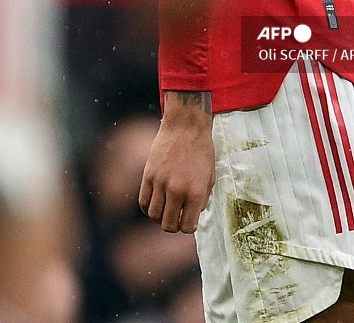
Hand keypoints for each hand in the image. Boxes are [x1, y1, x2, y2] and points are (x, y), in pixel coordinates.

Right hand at [138, 92, 215, 232]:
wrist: (186, 126)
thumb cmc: (201, 150)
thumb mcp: (210, 177)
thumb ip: (201, 200)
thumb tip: (190, 216)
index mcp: (195, 192)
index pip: (187, 227)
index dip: (188, 227)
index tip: (188, 220)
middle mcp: (177, 190)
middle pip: (168, 225)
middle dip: (173, 225)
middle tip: (176, 217)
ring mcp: (161, 182)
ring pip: (154, 216)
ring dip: (160, 217)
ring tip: (166, 209)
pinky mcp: (148, 174)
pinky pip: (143, 201)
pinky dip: (148, 207)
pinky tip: (155, 202)